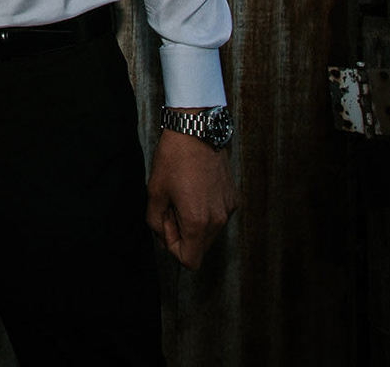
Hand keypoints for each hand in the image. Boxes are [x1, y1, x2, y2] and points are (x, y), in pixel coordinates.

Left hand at [145, 127, 236, 268]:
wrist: (197, 129)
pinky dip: (206, 210)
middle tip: (171, 206)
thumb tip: (164, 237)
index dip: (173, 248)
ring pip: (209, 232)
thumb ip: (156, 223)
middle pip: (200, 247)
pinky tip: (195, 188)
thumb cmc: (173, 159)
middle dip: (183, 234)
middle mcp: (219, 220)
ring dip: (194, 223)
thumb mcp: (155, 192)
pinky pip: (218, 215)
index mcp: (198, 223)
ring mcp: (229, 209)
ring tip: (183, 195)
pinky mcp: (233, 197)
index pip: (190, 261)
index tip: (165, 224)